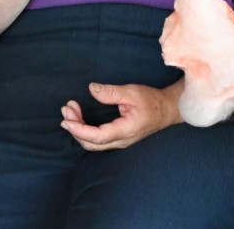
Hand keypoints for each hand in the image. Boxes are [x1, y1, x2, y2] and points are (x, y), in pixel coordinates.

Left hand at [60, 82, 179, 149]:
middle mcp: (121, 141)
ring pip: (93, 143)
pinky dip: (85, 131)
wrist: (167, 110)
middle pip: (91, 143)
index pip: (97, 136)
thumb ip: (111, 92)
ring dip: (79, 130)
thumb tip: (91, 89)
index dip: (79, 130)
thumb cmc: (152, 101)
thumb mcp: (132, 93)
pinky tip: (80, 119)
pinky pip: (98, 140)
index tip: (67, 119)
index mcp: (125, 130)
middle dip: (75, 128)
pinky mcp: (118, 139)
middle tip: (66, 109)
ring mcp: (120, 142)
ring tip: (71, 112)